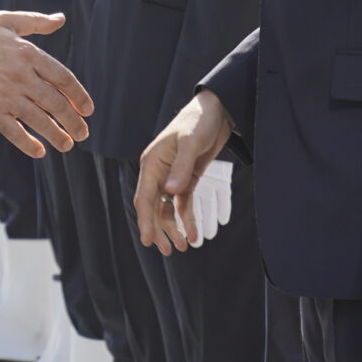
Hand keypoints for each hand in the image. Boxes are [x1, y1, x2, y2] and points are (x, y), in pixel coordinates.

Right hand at [0, 12, 91, 157]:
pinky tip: (39, 151)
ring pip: (39, 120)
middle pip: (56, 103)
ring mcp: (6, 95)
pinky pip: (14, 131)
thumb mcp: (6, 21)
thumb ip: (36, 21)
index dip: (79, 96)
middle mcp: (21, 76)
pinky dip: (28, 144)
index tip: (88, 109)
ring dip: (57, 135)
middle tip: (83, 133)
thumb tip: (60, 19)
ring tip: (67, 144)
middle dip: (73, 121)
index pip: (63, 78)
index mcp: (28, 54)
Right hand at [134, 89, 234, 252]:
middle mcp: (158, 172)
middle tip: (168, 251)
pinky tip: (194, 234)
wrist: (216, 110)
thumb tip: (170, 192)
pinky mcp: (186, 179)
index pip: (144, 197)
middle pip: (153, 207)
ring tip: (183, 247)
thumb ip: (181, 167)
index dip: (145, 220)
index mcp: (152, 162)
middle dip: (159, 229)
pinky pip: (183, 203)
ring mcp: (172, 177)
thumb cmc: (198, 121)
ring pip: (167, 209)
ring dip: (173, 227)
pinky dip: (187, 219)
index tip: (147, 241)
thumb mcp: (190, 142)